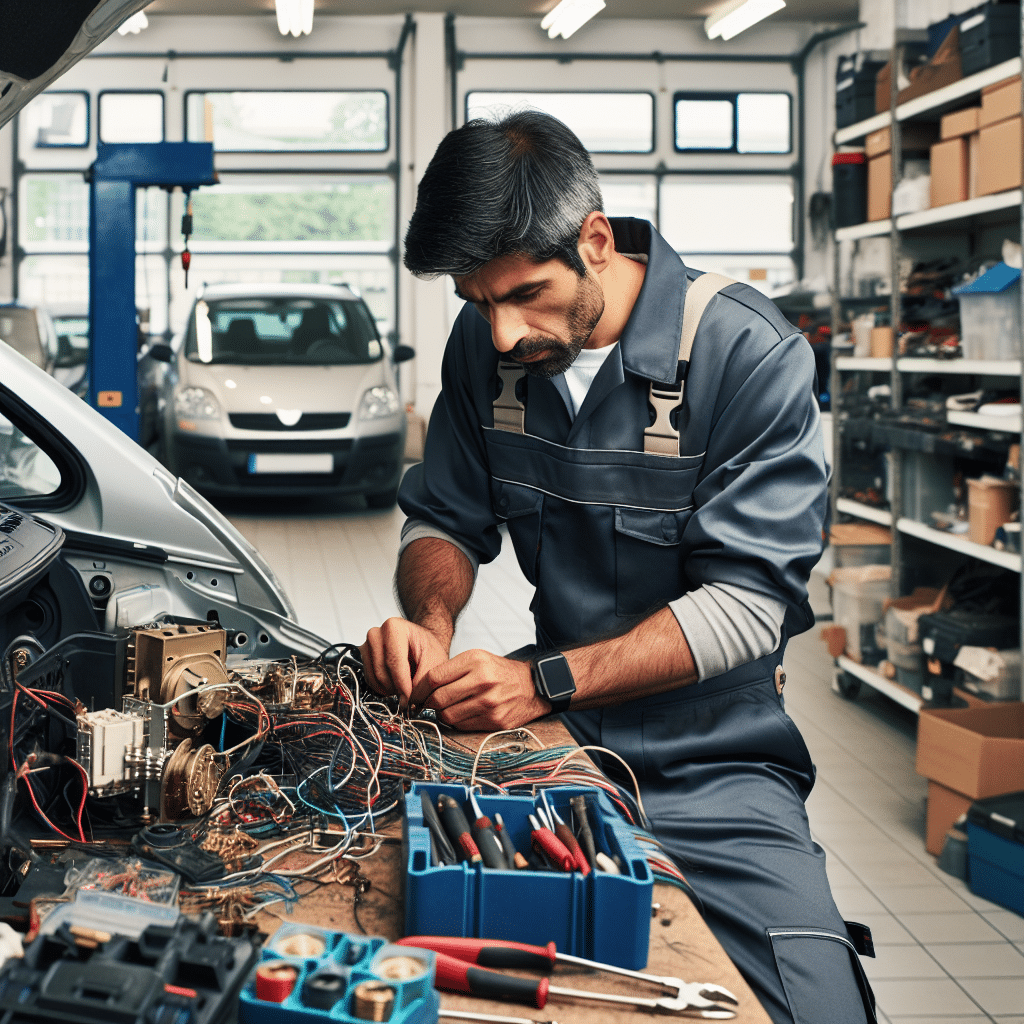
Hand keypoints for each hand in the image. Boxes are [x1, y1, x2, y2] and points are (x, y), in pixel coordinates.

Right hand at [360, 618, 449, 707]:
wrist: (421, 645)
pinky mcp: (362, 659)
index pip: (393, 662)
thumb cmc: (428, 650)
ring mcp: (366, 646)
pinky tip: (396, 682)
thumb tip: (408, 701)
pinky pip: (370, 681)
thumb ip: (423, 682)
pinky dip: (383, 688)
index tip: (409, 700)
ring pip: (374, 679)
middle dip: (397, 688)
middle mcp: (376, 634)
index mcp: (394, 627)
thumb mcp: (434, 663)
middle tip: (411, 691)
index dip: (402, 685)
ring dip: (390, 689)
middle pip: (381, 672)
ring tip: (405, 684)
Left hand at [416, 650, 550, 730]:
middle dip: (427, 704)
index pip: (434, 677)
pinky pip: (463, 726)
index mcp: (475, 661)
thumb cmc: (499, 671)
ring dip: (441, 715)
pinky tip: (461, 714)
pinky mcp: (494, 721)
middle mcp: (482, 681)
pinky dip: (457, 722)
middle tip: (424, 705)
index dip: (419, 689)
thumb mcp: (477, 658)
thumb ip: (451, 669)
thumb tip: (422, 688)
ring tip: (445, 708)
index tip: (414, 695)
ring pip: (448, 716)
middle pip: (438, 699)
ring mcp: (489, 703)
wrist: (532, 686)